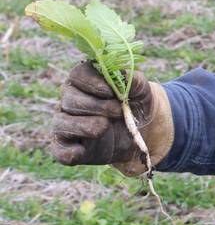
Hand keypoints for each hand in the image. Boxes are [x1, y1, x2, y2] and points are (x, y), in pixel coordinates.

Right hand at [52, 61, 173, 173]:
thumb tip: (120, 72)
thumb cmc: (137, 105)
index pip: (77, 75)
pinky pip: (60, 151)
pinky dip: (68, 152)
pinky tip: (81, 151)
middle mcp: (70, 101)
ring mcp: (67, 124)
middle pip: (70, 99)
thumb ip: (132, 80)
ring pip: (62, 123)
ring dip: (84, 126)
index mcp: (84, 81)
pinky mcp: (70, 148)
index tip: (109, 92)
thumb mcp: (142, 91)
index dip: (91, 82)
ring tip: (104, 127)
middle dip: (95, 106)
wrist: (145, 133)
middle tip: (117, 112)